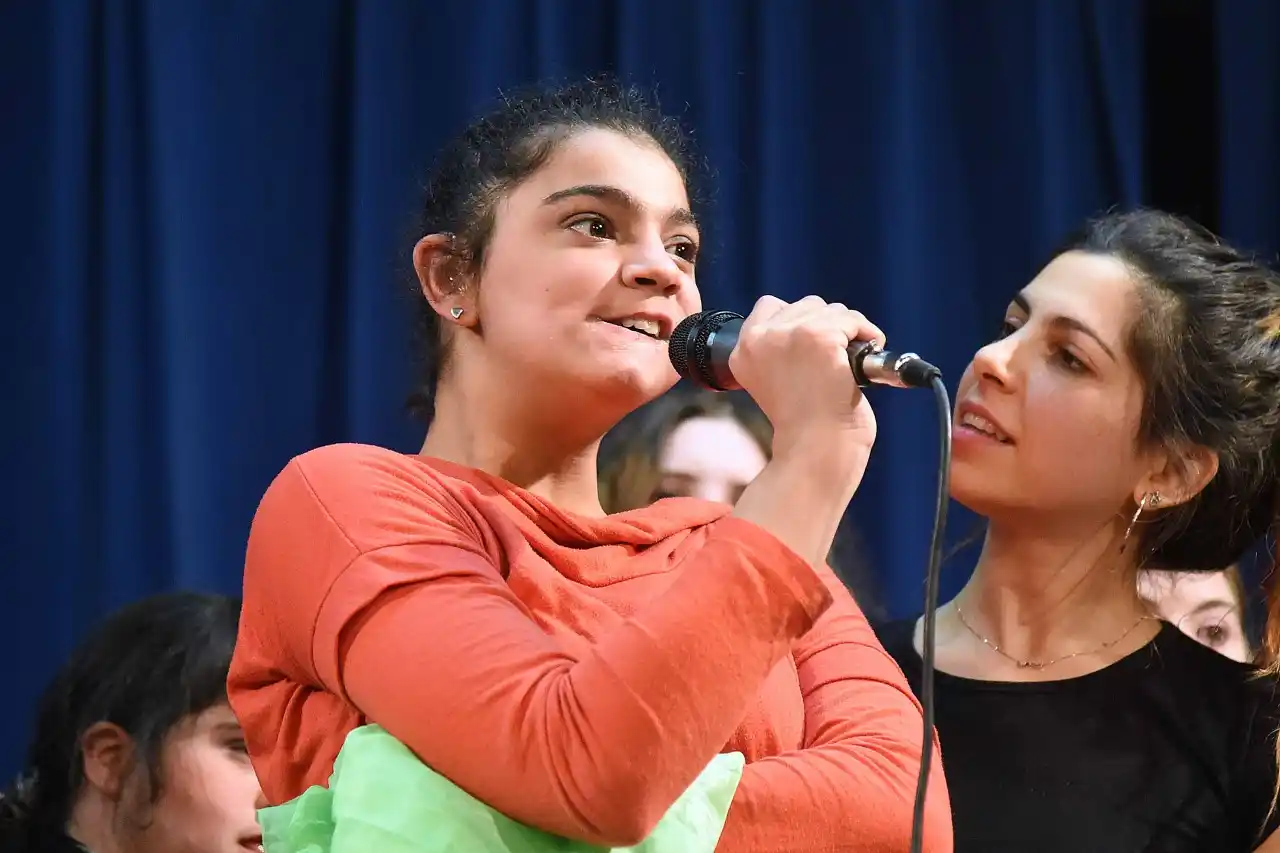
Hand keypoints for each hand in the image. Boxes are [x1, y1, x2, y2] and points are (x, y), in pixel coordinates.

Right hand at [728, 295, 881, 455]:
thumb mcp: (774, 379)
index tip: (812, 348)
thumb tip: (812, 319)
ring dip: (848, 331)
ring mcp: (789, 335)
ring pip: (831, 311)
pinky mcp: (820, 339)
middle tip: (835, 360)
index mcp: (741, 351)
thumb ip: (780, 349)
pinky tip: (865, 357)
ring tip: (849, 362)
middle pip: (804, 306)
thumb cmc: (803, 425)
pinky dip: (867, 334)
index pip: (769, 307)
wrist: (816, 451)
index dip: (797, 323)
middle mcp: (759, 338)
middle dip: (827, 327)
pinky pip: (852, 320)